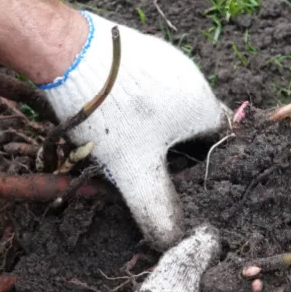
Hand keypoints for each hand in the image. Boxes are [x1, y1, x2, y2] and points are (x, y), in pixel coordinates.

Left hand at [39, 11, 227, 248]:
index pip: (222, 143)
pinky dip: (137, 107)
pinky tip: (113, 118)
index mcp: (203, 105)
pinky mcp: (139, 50)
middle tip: (154, 172)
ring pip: (170, 105)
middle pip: (195, 125)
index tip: (187, 187)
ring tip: (129, 148)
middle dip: (178, 152)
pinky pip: (148, 87)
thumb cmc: (110, 113)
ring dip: (156, 129)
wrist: (68, 52)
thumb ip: (157, 209)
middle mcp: (193, 78)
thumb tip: (174, 241)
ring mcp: (166, 60)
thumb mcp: (134, 170)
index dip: (207, 169)